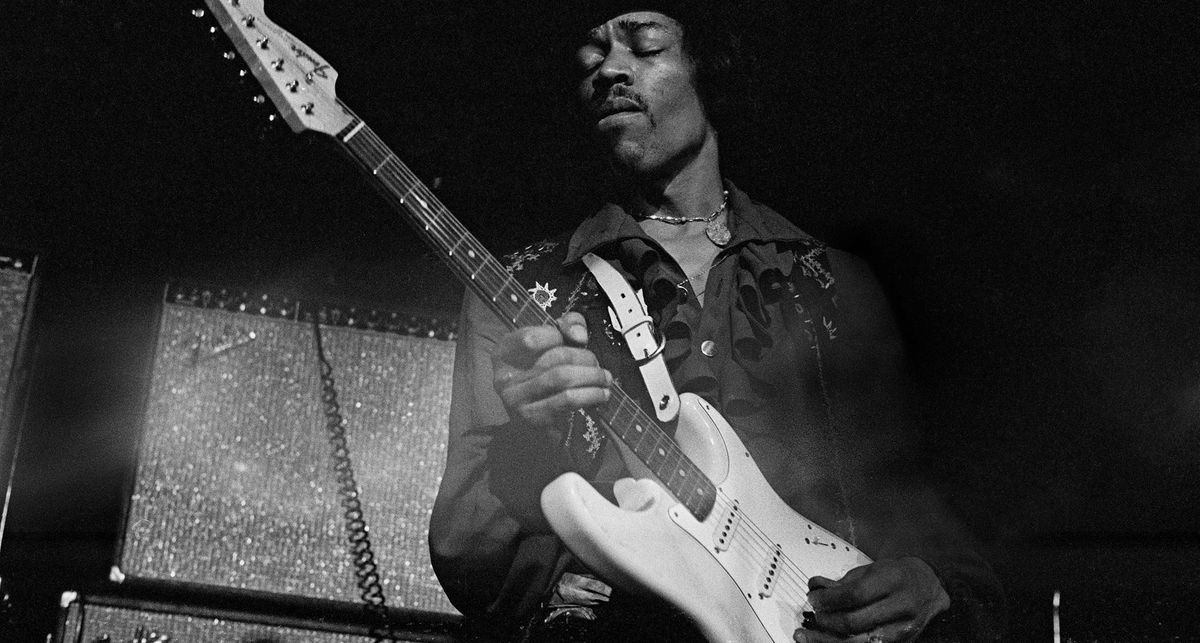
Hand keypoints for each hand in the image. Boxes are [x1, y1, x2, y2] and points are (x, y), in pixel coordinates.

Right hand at [492, 311, 611, 427]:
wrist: (529, 422)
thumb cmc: (542, 373)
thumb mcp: (549, 343)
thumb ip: (567, 326)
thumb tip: (580, 335)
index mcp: (504, 352)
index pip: (531, 337)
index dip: (559, 335)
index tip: (578, 341)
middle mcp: (505, 377)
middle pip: (554, 358)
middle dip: (585, 358)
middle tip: (598, 365)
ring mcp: (517, 400)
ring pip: (562, 379)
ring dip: (592, 377)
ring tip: (605, 379)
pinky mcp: (534, 419)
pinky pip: (567, 401)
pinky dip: (590, 395)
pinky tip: (601, 394)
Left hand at [795, 557, 948, 642]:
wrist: (929, 587)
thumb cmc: (898, 576)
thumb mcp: (871, 570)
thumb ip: (843, 581)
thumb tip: (815, 588)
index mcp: (892, 581)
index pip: (855, 595)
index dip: (829, 599)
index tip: (814, 599)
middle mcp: (900, 606)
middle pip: (855, 622)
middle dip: (827, 620)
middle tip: (815, 614)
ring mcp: (901, 629)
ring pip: (859, 642)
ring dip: (828, 640)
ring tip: (809, 635)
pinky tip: (828, 642)